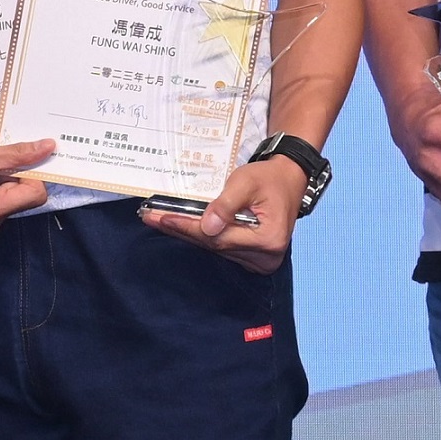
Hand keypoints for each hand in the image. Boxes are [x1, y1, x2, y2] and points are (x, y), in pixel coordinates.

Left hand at [143, 152, 306, 272]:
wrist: (288, 179)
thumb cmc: (268, 178)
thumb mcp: (246, 182)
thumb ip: (226, 204)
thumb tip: (207, 226)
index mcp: (269, 239)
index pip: (219, 237)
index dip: (188, 227)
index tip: (163, 218)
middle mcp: (265, 257)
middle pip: (214, 246)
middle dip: (182, 230)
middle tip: (151, 218)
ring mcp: (260, 261)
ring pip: (215, 249)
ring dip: (188, 233)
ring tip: (160, 220)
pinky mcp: (253, 258)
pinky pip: (221, 248)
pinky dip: (202, 236)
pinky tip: (181, 226)